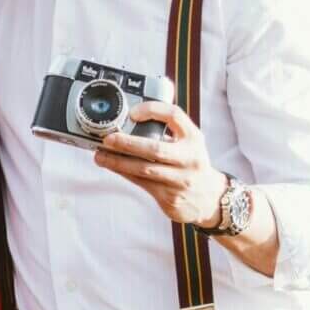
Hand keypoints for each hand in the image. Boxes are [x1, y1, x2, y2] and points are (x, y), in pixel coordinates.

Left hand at [93, 102, 226, 227]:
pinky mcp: (170, 197)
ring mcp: (180, 180)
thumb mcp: (189, 143)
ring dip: (119, 162)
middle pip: (155, 148)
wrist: (209, 198)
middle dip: (128, 143)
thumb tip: (130, 123)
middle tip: (108, 138)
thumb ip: (169, 132)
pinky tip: (112, 166)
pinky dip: (125, 174)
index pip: (174, 116)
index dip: (153, 111)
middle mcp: (189, 158)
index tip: (133, 113)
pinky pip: (143, 183)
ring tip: (100, 155)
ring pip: (144, 170)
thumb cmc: (191, 164)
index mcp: (194, 138)